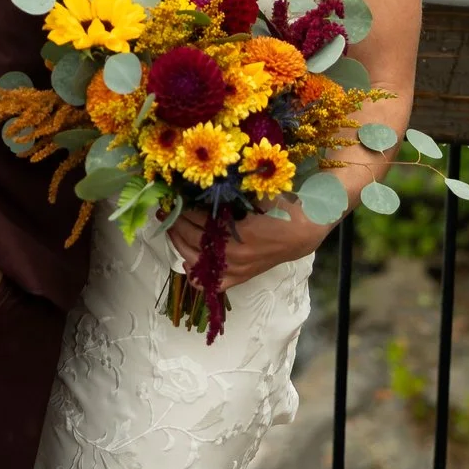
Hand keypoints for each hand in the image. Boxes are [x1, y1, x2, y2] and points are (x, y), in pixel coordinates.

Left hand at [167, 206, 332, 291]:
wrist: (301, 234)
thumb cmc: (280, 209)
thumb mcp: (256, 195)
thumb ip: (230, 195)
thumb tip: (201, 185)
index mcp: (238, 231)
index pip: (198, 219)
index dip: (183, 208)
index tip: (174, 198)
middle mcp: (234, 253)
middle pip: (192, 238)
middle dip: (176, 222)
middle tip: (167, 210)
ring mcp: (236, 269)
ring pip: (195, 260)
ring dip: (178, 243)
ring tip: (171, 229)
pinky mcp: (239, 278)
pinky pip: (211, 283)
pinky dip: (195, 273)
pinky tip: (187, 260)